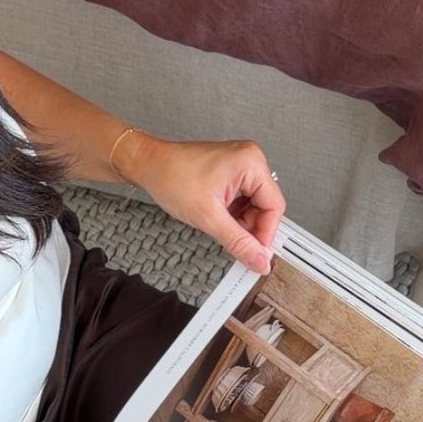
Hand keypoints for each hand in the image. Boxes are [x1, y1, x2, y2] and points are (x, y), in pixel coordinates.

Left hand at [122, 134, 284, 272]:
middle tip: (238, 247)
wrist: (148, 165)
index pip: (274, 207)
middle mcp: (250, 160)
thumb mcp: (208, 217)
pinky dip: (234, 217)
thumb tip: (259, 260)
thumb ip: (238, 242)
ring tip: (220, 229)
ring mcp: (241, 166)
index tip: (257, 255)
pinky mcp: (231, 174)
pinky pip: (243, 201)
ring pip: (254, 207)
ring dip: (241, 225)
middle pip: (266, 207)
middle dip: (252, 230)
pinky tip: (219, 221)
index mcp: (250, 163)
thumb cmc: (171, 176)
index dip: (266, 235)